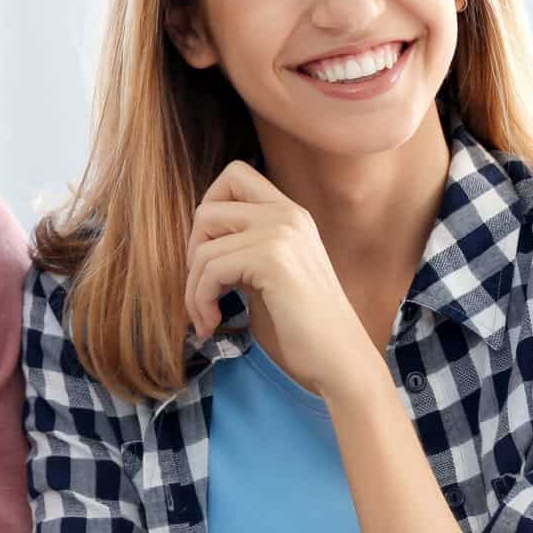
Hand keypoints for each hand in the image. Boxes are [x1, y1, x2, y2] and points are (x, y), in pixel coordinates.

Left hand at [185, 161, 376, 396]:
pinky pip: (210, 270)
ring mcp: (281, 233)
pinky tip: (212, 322)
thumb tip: (197, 241)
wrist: (340, 358)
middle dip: (192, 253)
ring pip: (203, 247)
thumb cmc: (304, 327)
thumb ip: (246, 246)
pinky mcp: (272, 260)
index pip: (235, 173)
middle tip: (201, 290)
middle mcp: (287, 214)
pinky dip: (201, 300)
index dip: (209, 206)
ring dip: (193, 289)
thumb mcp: (272, 273)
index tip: (209, 253)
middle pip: (207, 208)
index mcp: (290, 213)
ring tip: (206, 317)